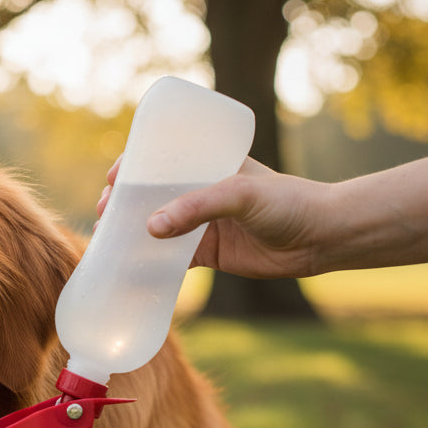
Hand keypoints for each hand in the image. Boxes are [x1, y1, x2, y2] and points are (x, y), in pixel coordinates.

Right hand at [98, 157, 329, 278]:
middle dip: (123, 202)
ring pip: (156, 227)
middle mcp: (200, 192)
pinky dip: (149, 264)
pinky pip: (170, 259)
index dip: (132, 166)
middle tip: (105, 213)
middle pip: (151, 194)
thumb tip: (151, 227)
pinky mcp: (207, 253)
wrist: (322, 238)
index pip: (160, 159)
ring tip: (107, 239)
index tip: (112, 179)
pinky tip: (129, 269)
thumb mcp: (240, 193)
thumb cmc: (288, 202)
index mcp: (207, 165)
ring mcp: (202, 224)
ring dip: (131, 232)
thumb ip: (196, 207)